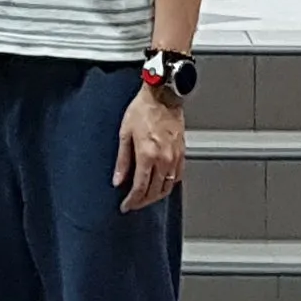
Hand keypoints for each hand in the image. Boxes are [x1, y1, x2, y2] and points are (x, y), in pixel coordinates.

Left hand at [115, 84, 184, 208]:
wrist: (163, 95)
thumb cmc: (143, 109)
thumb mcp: (125, 133)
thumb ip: (122, 161)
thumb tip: (118, 180)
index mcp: (147, 155)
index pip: (140, 188)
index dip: (132, 201)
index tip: (126, 206)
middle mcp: (163, 159)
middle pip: (154, 191)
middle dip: (142, 202)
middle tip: (133, 204)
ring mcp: (175, 157)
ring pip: (167, 187)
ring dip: (156, 196)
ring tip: (145, 197)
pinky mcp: (182, 153)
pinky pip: (177, 176)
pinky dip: (168, 185)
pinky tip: (161, 184)